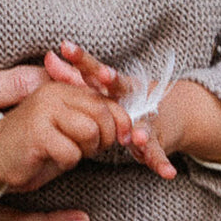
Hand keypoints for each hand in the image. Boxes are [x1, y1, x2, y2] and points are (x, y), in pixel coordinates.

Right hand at [0, 82, 132, 193]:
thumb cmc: (37, 145)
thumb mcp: (68, 128)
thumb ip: (93, 120)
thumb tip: (128, 129)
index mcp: (64, 89)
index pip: (105, 100)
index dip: (121, 120)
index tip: (125, 138)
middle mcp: (54, 94)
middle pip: (102, 113)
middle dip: (105, 138)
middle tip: (90, 149)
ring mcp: (44, 111)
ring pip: (90, 131)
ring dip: (86, 150)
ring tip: (70, 153)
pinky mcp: (37, 133)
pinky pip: (71, 152)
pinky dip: (67, 163)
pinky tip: (52, 159)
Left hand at [47, 40, 220, 180]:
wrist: (172, 112)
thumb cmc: (124, 100)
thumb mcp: (99, 88)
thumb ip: (73, 76)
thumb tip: (48, 57)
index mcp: (114, 86)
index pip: (96, 69)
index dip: (82, 59)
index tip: (66, 47)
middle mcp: (132, 97)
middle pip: (122, 87)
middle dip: (114, 81)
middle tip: (105, 76)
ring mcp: (146, 118)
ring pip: (142, 122)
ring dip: (140, 129)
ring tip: (137, 137)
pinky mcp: (157, 140)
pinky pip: (158, 153)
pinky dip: (161, 162)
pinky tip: (167, 172)